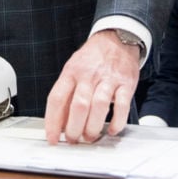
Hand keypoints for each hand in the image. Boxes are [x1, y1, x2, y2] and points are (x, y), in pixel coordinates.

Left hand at [44, 30, 139, 144]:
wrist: (117, 39)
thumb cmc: (93, 58)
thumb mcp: (73, 69)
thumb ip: (67, 94)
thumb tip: (59, 123)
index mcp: (71, 72)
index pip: (57, 98)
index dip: (52, 122)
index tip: (52, 138)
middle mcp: (88, 75)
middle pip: (78, 106)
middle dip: (74, 128)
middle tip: (73, 140)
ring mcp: (108, 79)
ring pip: (98, 106)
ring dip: (93, 127)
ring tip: (90, 137)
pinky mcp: (125, 84)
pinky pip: (122, 105)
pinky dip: (117, 121)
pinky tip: (112, 130)